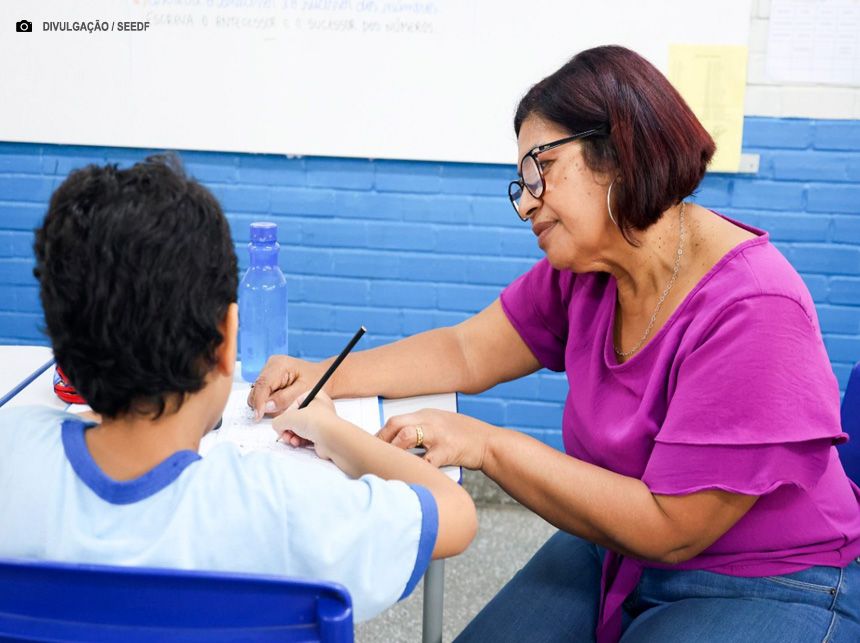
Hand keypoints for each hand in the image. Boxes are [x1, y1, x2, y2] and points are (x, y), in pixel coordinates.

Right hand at [247, 355, 327, 420]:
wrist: (321, 375)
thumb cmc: (317, 379)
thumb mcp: (303, 390)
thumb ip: (284, 399)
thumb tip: (266, 407)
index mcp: (280, 364)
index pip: (263, 384)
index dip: (259, 402)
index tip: (258, 416)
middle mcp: (271, 364)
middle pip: (258, 388)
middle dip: (263, 403)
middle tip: (275, 414)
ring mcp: (269, 369)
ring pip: (258, 391)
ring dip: (267, 402)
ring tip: (283, 406)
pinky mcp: (270, 376)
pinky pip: (263, 392)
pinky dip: (270, 400)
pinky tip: (282, 401)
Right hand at [272, 391, 341, 459]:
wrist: (332, 439)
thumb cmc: (315, 422)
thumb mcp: (289, 417)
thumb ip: (278, 421)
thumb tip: (278, 427)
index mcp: (315, 396)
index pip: (294, 404)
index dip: (286, 415)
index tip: (283, 422)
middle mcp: (320, 408)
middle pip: (296, 418)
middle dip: (288, 428)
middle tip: (285, 434)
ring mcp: (321, 422)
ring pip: (300, 429)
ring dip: (293, 436)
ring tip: (293, 440)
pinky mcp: (322, 436)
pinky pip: (306, 438)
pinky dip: (300, 442)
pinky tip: (299, 444)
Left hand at [377, 409, 492, 469]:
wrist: (489, 444)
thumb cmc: (465, 438)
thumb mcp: (440, 427)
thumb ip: (421, 432)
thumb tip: (398, 446)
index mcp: (427, 415)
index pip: (396, 420)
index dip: (380, 435)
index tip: (371, 448)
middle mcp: (430, 421)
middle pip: (396, 424)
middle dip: (381, 440)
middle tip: (372, 456)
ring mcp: (438, 434)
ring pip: (407, 435)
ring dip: (393, 450)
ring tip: (385, 463)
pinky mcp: (447, 450)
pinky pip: (425, 460)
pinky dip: (414, 468)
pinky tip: (408, 475)